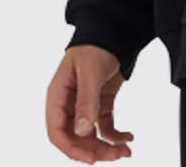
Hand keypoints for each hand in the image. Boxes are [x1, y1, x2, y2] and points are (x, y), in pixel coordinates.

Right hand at [46, 45, 132, 162]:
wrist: (112, 31)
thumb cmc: (94, 46)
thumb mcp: (90, 73)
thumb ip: (86, 101)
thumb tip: (82, 132)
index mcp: (57, 96)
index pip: (57, 132)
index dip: (71, 149)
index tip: (91, 159)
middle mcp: (69, 105)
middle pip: (76, 138)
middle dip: (95, 150)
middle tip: (115, 156)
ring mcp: (85, 106)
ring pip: (91, 136)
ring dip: (106, 146)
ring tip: (125, 151)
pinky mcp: (99, 104)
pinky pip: (105, 126)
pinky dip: (116, 135)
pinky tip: (128, 137)